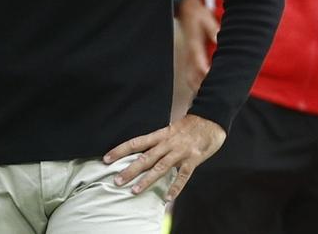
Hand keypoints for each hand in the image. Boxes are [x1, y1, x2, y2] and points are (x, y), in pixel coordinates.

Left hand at [103, 114, 225, 201]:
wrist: (211, 120)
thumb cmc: (190, 126)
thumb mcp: (170, 130)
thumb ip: (158, 142)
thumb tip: (141, 153)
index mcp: (161, 135)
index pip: (136, 143)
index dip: (120, 150)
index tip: (106, 159)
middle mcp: (168, 143)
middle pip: (145, 157)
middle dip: (130, 169)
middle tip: (117, 180)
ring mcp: (180, 152)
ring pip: (160, 167)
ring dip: (147, 180)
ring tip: (135, 190)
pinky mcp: (193, 160)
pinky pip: (183, 175)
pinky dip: (175, 187)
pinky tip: (167, 197)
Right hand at [176, 0, 217, 90]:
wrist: (185, 11)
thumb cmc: (198, 15)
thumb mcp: (206, 18)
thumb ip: (212, 29)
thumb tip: (217, 39)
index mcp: (193, 43)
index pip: (197, 60)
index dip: (203, 71)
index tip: (210, 80)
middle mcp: (188, 54)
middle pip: (192, 76)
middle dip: (201, 87)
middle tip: (214, 98)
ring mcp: (187, 58)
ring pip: (190, 79)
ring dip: (198, 89)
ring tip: (211, 100)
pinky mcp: (188, 60)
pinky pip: (190, 76)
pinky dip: (197, 85)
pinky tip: (205, 92)